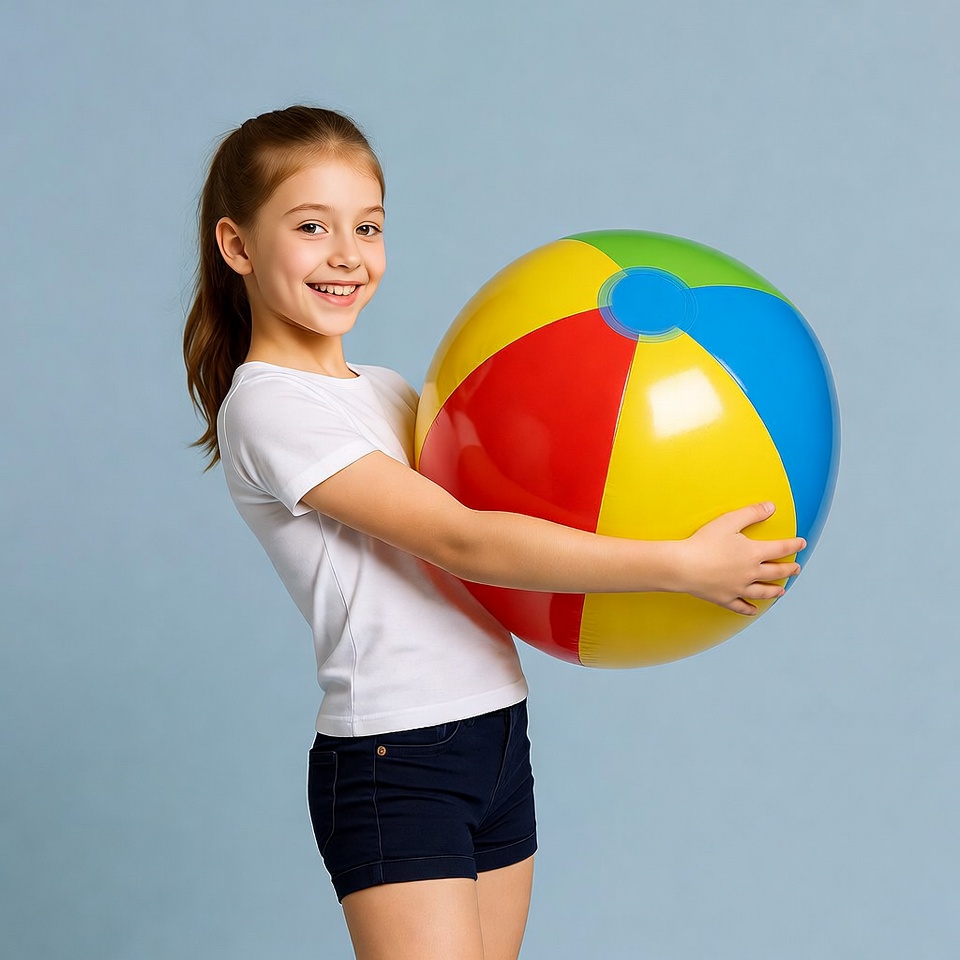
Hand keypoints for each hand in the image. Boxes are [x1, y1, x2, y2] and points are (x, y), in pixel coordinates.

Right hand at [675, 502, 804, 615]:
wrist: (683, 566)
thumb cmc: (704, 542)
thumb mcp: (728, 521)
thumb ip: (751, 513)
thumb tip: (771, 507)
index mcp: (753, 554)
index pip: (780, 549)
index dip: (793, 545)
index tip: (802, 544)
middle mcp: (750, 573)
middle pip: (776, 573)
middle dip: (789, 570)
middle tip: (796, 569)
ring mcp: (738, 588)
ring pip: (763, 592)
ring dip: (775, 591)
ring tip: (781, 590)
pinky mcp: (725, 598)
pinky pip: (741, 606)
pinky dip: (749, 608)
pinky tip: (754, 610)